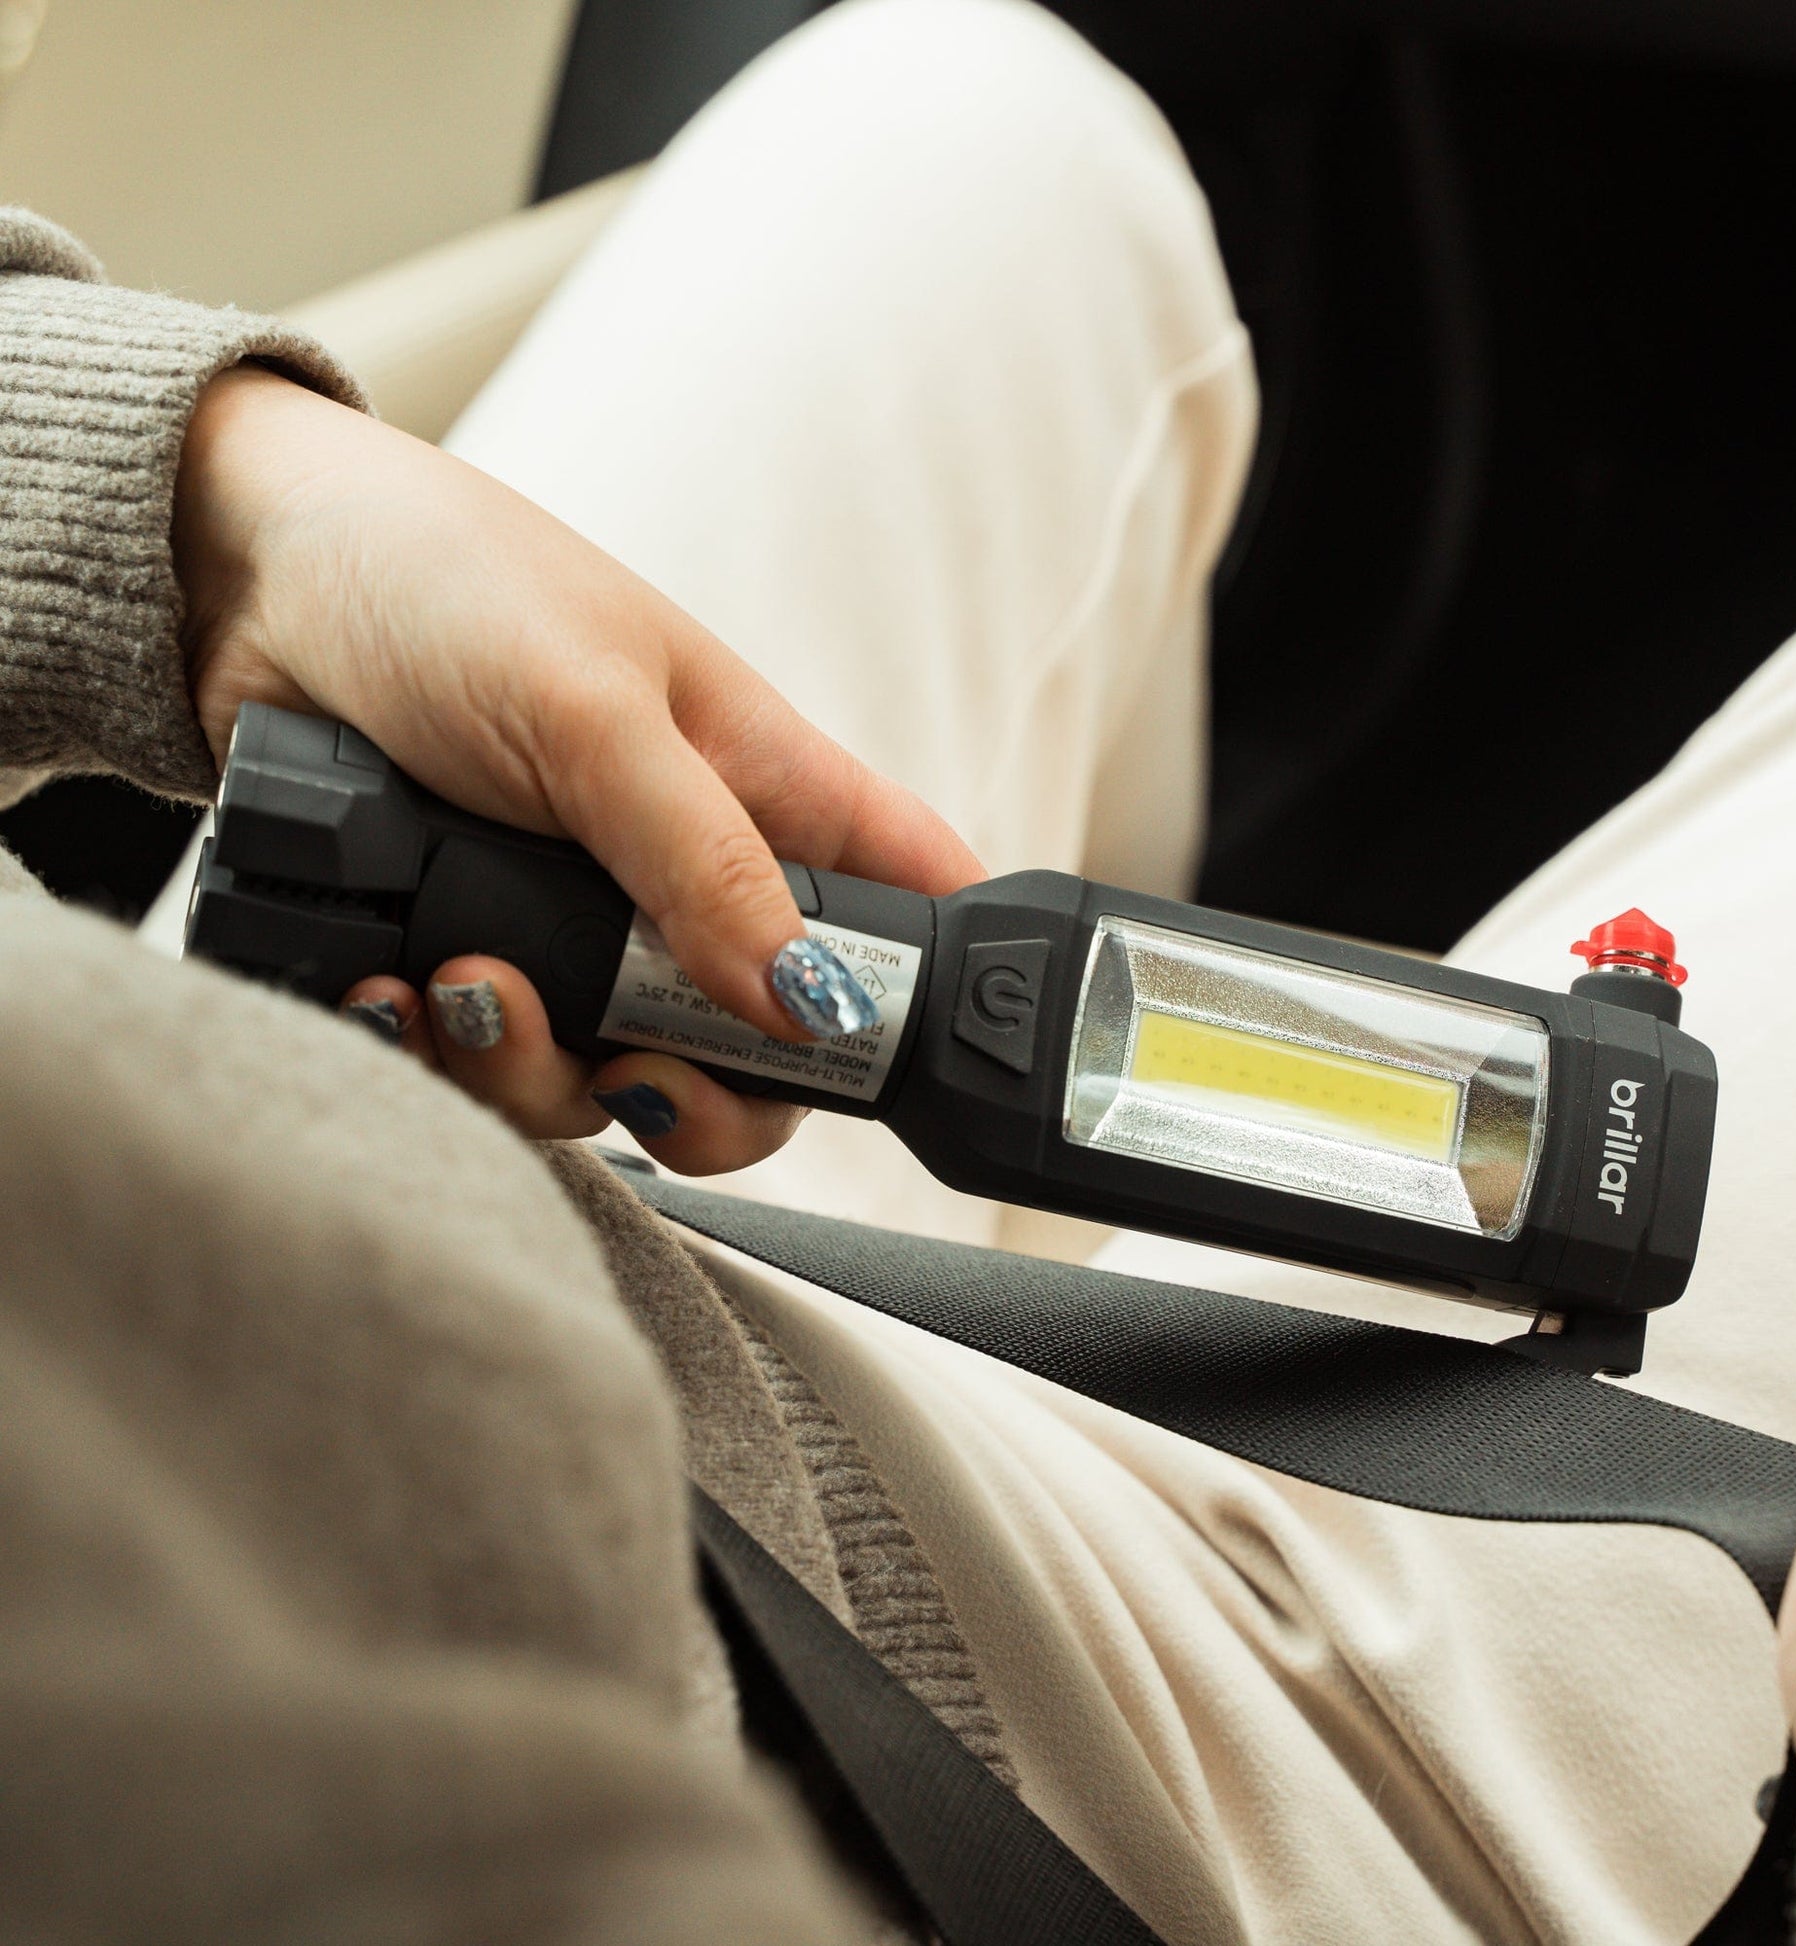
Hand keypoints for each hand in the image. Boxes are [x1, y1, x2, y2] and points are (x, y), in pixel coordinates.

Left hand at [173, 366, 982, 1168]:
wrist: (239, 573)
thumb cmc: (443, 580)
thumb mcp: (594, 714)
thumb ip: (705, 861)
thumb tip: (808, 1002)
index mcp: (763, 786)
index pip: (908, 900)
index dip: (929, 992)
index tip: (898, 1065)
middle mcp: (687, 873)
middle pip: (763, 1048)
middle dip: (700, 1095)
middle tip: (634, 1074)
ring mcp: (581, 925)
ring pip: (613, 1076)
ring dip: (534, 1070)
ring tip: (460, 984)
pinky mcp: (476, 953)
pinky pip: (489, 1067)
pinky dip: (440, 1058)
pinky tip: (393, 995)